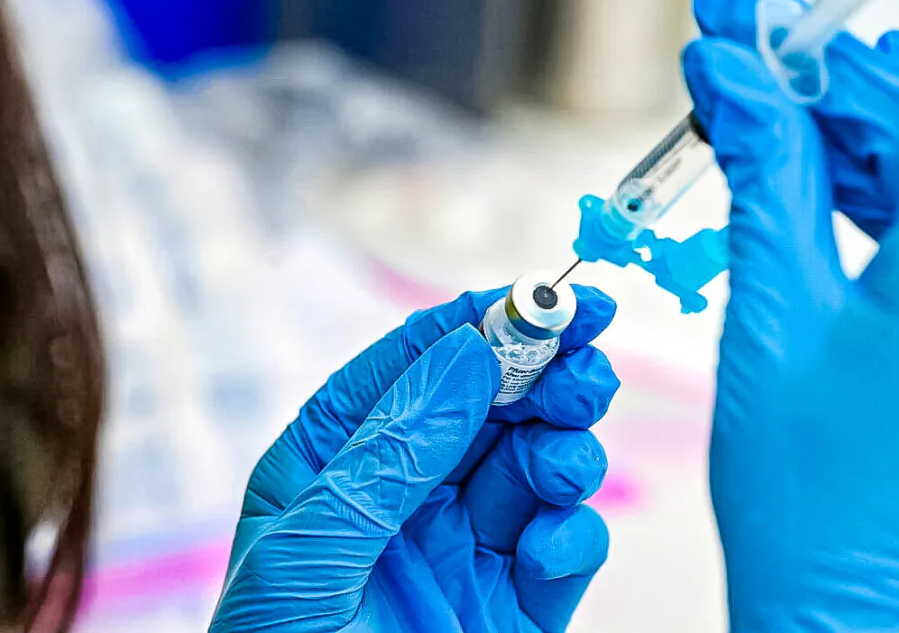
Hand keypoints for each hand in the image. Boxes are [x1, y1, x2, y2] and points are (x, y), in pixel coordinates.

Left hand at [210, 287, 619, 631]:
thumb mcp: (311, 554)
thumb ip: (390, 452)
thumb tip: (468, 356)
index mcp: (333, 462)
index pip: (414, 364)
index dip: (483, 320)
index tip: (551, 296)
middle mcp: (402, 494)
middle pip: (491, 405)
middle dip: (544, 377)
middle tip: (587, 366)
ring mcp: (460, 549)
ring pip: (535, 464)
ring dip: (565, 451)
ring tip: (562, 467)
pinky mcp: (512, 606)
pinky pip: (560, 547)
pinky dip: (570, 539)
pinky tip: (547, 554)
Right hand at [686, 0, 898, 629]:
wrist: (878, 628)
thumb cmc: (820, 504)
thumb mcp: (776, 323)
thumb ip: (768, 181)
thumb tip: (740, 78)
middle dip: (849, 63)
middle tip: (762, 27)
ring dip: (863, 122)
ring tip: (784, 82)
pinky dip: (890, 190)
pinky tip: (835, 158)